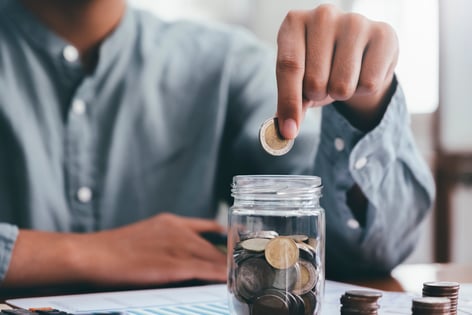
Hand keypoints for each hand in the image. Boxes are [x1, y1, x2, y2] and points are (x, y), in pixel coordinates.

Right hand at [3, 213, 226, 287]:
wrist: (92, 254)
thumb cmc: (112, 250)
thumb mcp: (144, 236)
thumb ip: (165, 242)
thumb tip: (177, 256)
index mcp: (171, 222)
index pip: (208, 227)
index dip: (226, 236)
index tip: (238, 241)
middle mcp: (180, 231)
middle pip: (214, 246)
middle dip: (229, 258)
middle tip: (246, 266)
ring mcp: (178, 247)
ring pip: (213, 258)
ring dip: (229, 269)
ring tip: (244, 277)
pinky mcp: (175, 265)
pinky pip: (205, 271)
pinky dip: (220, 277)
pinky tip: (231, 283)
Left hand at [276, 4, 398, 137]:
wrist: (359, 54)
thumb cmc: (321, 67)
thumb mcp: (298, 82)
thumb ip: (290, 104)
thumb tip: (285, 132)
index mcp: (294, 23)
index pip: (289, 67)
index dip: (289, 102)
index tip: (289, 131)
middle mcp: (323, 15)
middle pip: (316, 81)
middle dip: (319, 94)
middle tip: (325, 82)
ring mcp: (354, 21)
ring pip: (342, 86)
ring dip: (341, 93)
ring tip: (343, 76)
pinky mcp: (383, 33)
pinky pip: (369, 84)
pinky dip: (364, 89)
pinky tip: (363, 71)